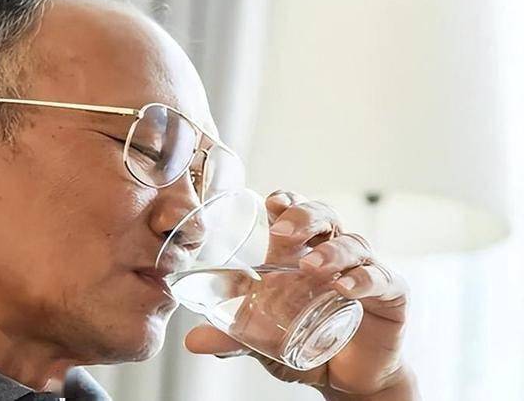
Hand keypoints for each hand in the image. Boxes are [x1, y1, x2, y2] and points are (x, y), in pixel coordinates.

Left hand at [184, 190, 410, 397]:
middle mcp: (333, 255)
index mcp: (301, 255)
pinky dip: (364, 279)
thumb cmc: (308, 345)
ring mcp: (364, 270)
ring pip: (354, 243)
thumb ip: (234, 336)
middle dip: (305, 216)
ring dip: (332, 251)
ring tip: (311, 266)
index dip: (286, 203)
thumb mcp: (266, 340)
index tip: (271, 202)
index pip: (296, 214)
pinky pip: (381, 278)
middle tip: (282, 232)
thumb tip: (192, 340)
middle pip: (324, 217)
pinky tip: (345, 288)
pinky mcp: (390, 294)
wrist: (348, 380)